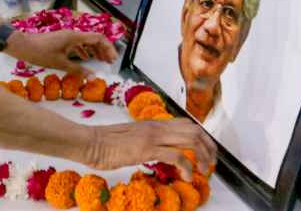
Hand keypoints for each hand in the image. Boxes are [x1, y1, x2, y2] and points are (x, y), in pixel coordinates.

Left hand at [6, 30, 117, 76]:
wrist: (21, 45)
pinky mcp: (60, 40)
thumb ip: (77, 70)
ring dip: (95, 50)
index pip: (98, 38)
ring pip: (86, 41)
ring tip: (101, 61)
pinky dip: (84, 51)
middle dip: (103, 50)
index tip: (113, 60)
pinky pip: (77, 44)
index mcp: (74, 37)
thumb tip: (92, 76)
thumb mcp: (59, 64)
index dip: (108, 48)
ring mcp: (66, 37)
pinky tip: (85, 59)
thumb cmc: (39, 53)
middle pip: (94, 39)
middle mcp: (72, 34)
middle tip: (110, 63)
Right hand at [88, 119, 216, 180]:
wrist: (89, 142)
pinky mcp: (147, 149)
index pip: (186, 123)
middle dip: (209, 147)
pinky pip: (177, 156)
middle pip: (195, 130)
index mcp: (153, 123)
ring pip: (191, 139)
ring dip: (203, 156)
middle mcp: (156, 126)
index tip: (205, 153)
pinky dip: (187, 167)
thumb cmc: (104, 142)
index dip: (201, 138)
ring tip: (204, 171)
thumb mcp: (131, 138)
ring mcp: (152, 136)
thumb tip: (156, 150)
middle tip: (210, 164)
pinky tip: (186, 177)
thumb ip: (146, 140)